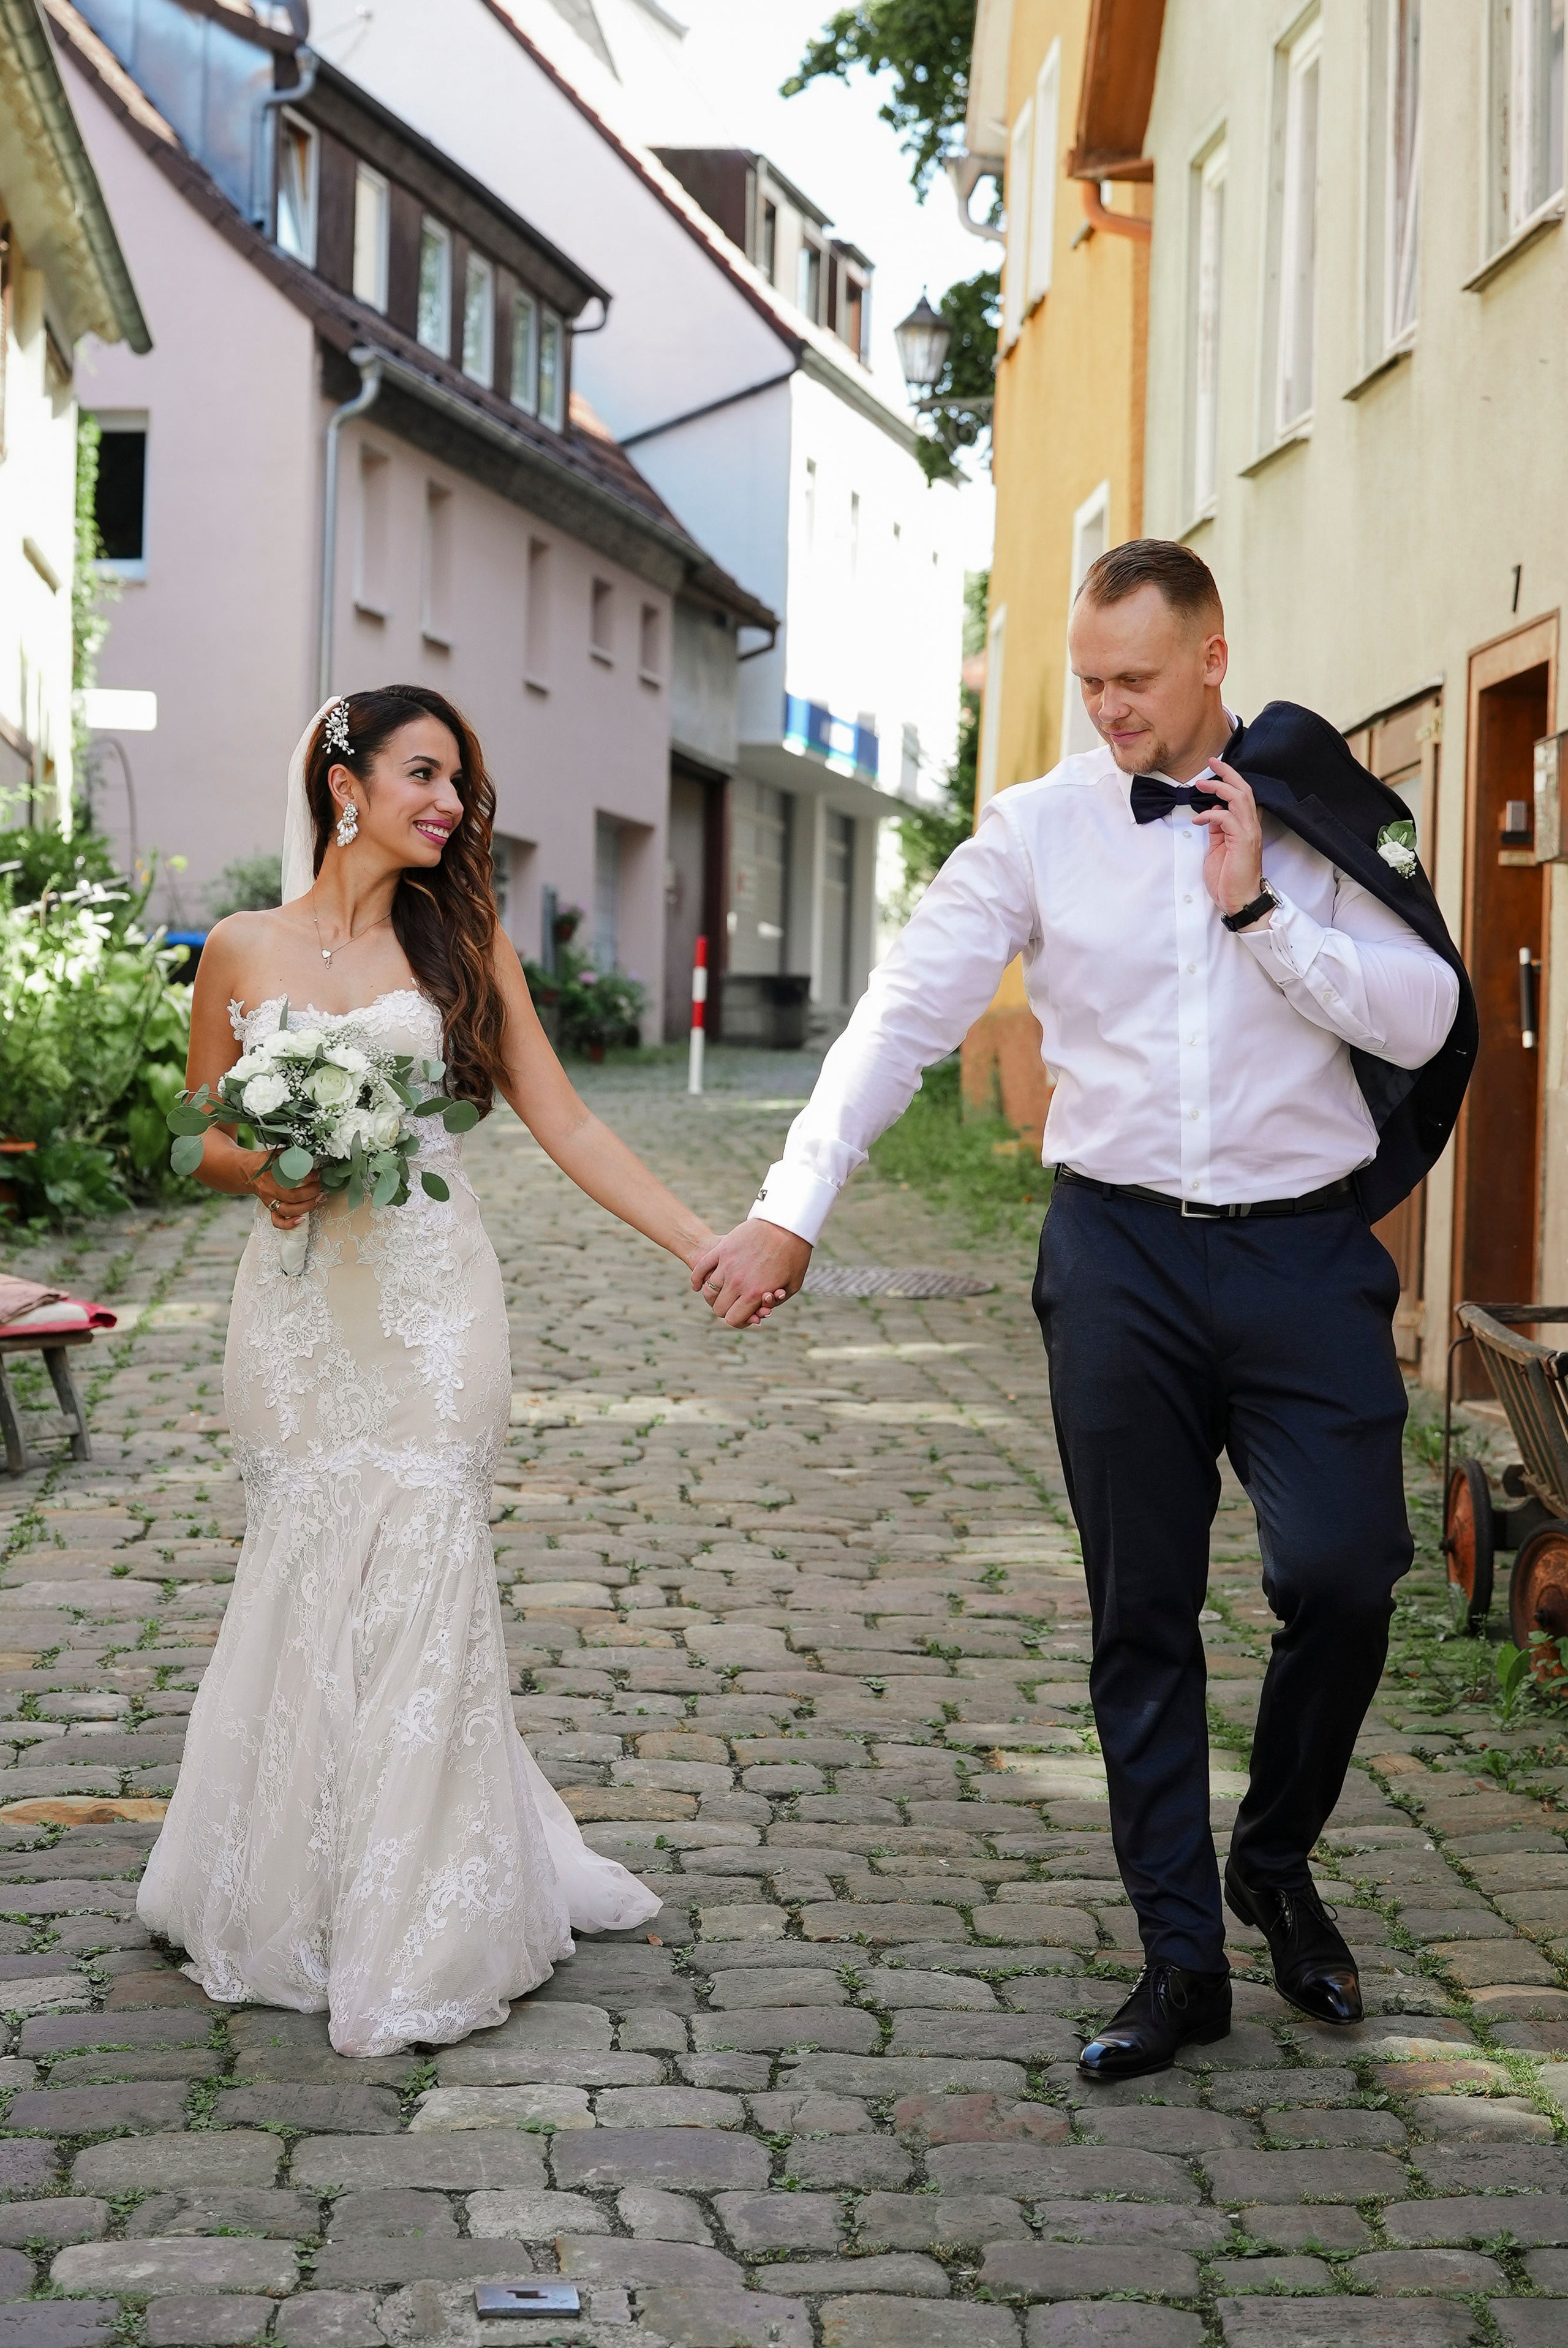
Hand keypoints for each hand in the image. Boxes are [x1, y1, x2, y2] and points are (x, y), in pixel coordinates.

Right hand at [250, 1158, 322, 1229]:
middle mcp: (269, 1190)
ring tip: (317, 1198)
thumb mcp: (276, 1153)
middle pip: (292, 1197)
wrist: (246, 1171)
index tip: (315, 1173)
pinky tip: (301, 1220)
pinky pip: (277, 1221)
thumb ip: (290, 1154)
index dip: (307, 1178)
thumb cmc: (264, 1162)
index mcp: (270, 1175)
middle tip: (318, 1186)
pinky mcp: (270, 1208)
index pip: (291, 1179)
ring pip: (288, 1211)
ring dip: (306, 1207)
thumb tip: (307, 1154)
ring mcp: (269, 1201)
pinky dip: (289, 1224)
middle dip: (310, 1192)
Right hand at [691, 1219, 811, 1328]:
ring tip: (723, 1291)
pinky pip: (701, 1269)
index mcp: (754, 1294)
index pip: (733, 1319)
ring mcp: (726, 1265)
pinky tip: (698, 1285)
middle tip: (736, 1302)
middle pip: (719, 1308)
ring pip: (708, 1291)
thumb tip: (760, 1311)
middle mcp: (737, 1282)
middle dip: (727, 1309)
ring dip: (714, 1295)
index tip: (745, 1315)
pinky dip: (697, 1280)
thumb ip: (774, 1302)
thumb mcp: (792, 1285)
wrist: (787, 1223)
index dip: (739, 1320)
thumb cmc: (794, 1255)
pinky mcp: (721, 1249)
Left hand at [1193, 757, 1265, 918]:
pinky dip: (1211, 814)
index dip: (1231, 778)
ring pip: (1239, 799)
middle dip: (1227, 773)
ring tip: (1201, 785)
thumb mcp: (1219, 847)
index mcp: (1246, 826)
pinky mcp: (1242, 842)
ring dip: (1220, 788)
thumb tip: (1214, 810)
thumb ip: (1219, 828)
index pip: (1242, 795)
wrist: (1240, 900)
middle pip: (1244, 790)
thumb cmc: (1229, 877)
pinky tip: (1198, 819)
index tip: (1215, 768)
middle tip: (1212, 763)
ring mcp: (1248, 833)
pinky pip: (1227, 818)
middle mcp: (1250, 826)